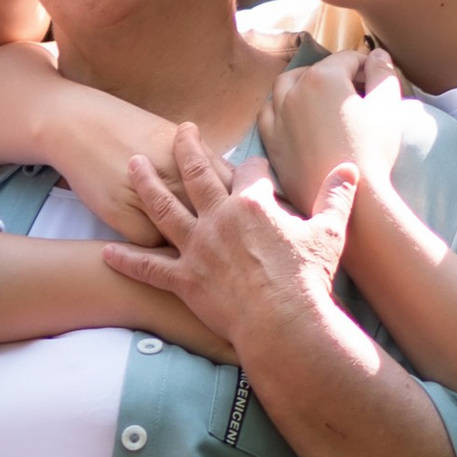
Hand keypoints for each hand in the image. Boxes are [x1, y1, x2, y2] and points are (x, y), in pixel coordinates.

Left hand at [103, 129, 357, 354]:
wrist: (284, 325)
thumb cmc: (309, 280)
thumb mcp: (330, 232)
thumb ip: (336, 197)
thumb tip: (350, 169)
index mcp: (254, 204)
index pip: (250, 171)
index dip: (253, 167)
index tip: (252, 167)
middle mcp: (219, 219)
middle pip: (197, 175)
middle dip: (187, 149)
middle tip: (179, 132)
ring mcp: (197, 249)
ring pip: (163, 209)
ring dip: (146, 185)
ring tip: (132, 165)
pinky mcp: (184, 280)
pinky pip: (149, 267)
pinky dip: (127, 259)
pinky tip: (107, 250)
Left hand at [259, 50, 403, 220]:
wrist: (351, 199)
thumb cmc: (372, 150)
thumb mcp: (387, 107)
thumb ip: (383, 74)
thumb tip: (378, 55)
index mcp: (323, 78)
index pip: (347, 58)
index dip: (366, 66)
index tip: (376, 80)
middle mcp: (293, 92)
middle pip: (314, 70)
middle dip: (334, 74)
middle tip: (354, 91)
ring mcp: (277, 117)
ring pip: (285, 87)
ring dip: (303, 85)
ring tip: (322, 100)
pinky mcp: (270, 141)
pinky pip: (269, 115)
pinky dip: (281, 109)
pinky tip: (297, 119)